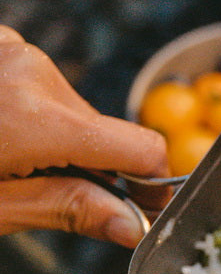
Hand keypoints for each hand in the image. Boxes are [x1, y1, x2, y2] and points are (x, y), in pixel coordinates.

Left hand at [0, 26, 167, 246]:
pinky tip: (1, 134)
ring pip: (72, 111)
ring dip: (58, 141)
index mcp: (33, 116)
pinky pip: (42, 88)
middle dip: (91, 166)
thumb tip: (133, 226)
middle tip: (44, 194)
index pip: (143, 148)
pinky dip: (33, 116)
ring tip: (7, 161)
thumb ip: (67, 210)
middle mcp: (31, 69)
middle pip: (104, 131)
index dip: (153, 185)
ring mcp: (12, 50)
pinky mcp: (2, 47)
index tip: (144, 209)